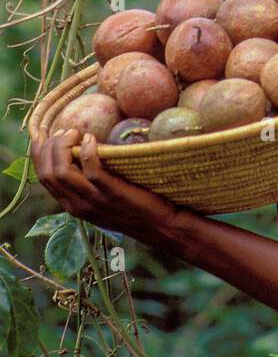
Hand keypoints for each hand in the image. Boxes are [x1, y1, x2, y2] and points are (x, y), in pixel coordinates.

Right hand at [31, 128, 181, 245]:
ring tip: (75, 132)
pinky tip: (91, 139)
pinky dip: (87, 151)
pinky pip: (92, 171)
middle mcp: (77, 205)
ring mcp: (94, 200)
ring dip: (64, 146)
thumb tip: (81, 149)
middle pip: (48, 173)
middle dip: (50, 147)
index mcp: (71, 204)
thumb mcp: (102, 197)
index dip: (39, 153)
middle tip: (65, 130)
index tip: (46, 134)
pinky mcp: (112, 193)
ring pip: (62, 172)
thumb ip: (88, 181)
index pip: (44, 177)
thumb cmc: (133, 204)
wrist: (159, 225)